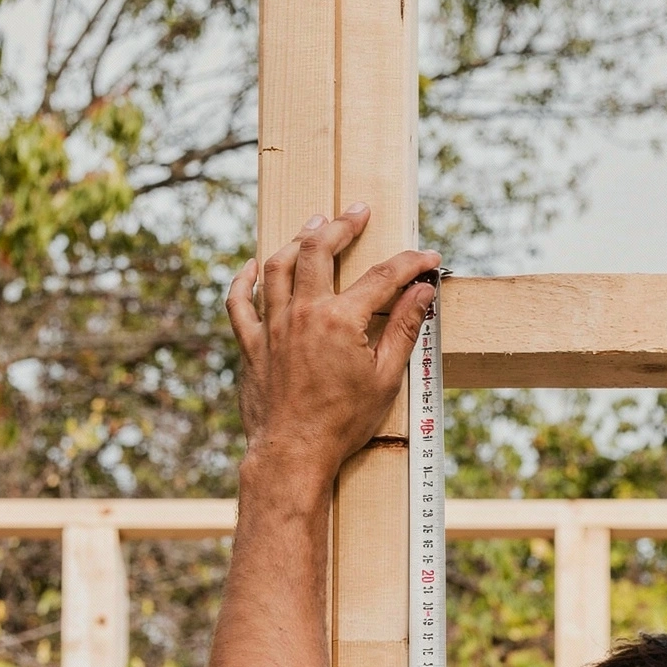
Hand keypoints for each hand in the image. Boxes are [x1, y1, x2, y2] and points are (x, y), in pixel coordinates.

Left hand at [226, 209, 439, 489]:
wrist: (294, 454)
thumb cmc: (343, 424)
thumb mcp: (385, 379)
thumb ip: (403, 329)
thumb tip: (423, 294)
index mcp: (340, 321)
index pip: (382, 278)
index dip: (409, 264)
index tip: (427, 259)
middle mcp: (303, 313)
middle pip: (318, 249)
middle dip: (341, 225)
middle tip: (356, 212)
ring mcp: (272, 326)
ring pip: (278, 265)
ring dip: (296, 241)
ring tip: (312, 227)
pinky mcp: (250, 344)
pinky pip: (239, 301)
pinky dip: (245, 279)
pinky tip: (255, 265)